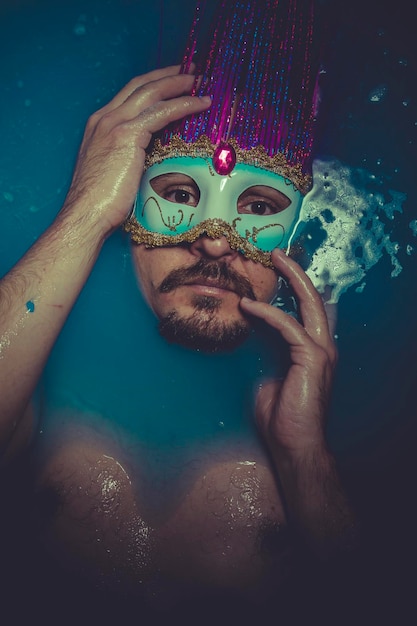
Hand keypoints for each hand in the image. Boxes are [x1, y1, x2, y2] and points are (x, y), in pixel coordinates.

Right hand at [62, 66, 210, 236]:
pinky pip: (162, 112)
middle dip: (168, 75)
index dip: (153, 85)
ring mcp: (114, 124)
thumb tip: (154, 161)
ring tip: (201, 81)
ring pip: (152, 92)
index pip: (130, 96)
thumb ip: (130, 158)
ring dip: (179, 84)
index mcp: (100, 126)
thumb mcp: (114, 173)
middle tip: (191, 71)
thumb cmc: (100, 204)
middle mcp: (105, 118)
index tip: (173, 82)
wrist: (86, 214)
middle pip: (141, 85)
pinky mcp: (127, 135)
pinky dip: (183, 105)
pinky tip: (200, 104)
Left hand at [240, 248, 337, 457]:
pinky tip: (248, 305)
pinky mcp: (311, 359)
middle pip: (313, 299)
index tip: (274, 270)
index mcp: (312, 350)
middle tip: (278, 253)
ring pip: (308, 304)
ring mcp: (320, 352)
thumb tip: (250, 340)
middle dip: (296, 273)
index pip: (305, 310)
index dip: (293, 287)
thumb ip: (266, 356)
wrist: (294, 446)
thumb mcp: (269, 378)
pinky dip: (268, 313)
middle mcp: (321, 347)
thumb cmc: (281, 418)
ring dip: (290, 280)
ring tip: (273, 260)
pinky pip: (288, 327)